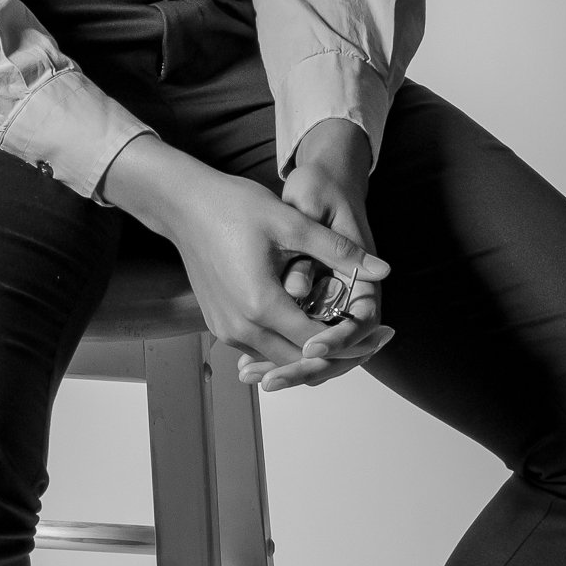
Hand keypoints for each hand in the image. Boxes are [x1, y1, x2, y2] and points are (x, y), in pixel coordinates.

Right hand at [243, 118, 393, 392]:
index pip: (318, 344)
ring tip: (347, 332)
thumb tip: (382, 270)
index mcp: (261, 305)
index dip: (353, 342)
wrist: (183, 205)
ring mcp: (226, 330)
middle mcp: (241, 328)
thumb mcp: (291, 222)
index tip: (380, 335)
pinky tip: (311, 323)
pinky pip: (260, 347)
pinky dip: (287, 343)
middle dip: (338, 354)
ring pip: (280, 358)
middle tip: (373, 340)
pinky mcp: (219, 325)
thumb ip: (337, 250)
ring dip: (312, 351)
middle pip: (300, 361)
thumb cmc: (233, 207)